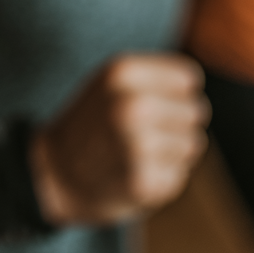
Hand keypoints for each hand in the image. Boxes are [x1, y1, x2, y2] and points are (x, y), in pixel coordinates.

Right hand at [30, 53, 208, 225]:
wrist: (57, 172)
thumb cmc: (93, 123)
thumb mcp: (111, 83)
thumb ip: (153, 77)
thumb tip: (196, 86)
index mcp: (122, 71)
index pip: (189, 78)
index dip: (176, 92)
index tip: (153, 101)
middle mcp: (131, 104)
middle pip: (196, 110)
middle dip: (176, 122)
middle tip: (141, 130)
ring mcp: (138, 144)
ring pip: (193, 143)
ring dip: (172, 150)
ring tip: (137, 150)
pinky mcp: (144, 181)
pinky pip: (180, 174)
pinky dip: (164, 176)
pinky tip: (135, 172)